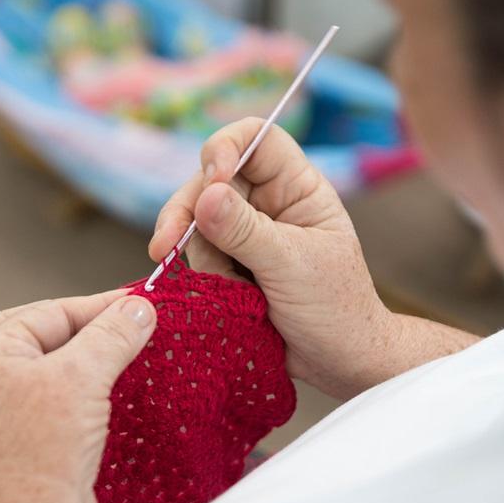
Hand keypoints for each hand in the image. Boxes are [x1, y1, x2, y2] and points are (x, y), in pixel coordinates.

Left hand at [0, 290, 156, 502]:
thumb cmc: (46, 448)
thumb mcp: (84, 376)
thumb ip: (114, 334)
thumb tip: (141, 307)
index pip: (48, 312)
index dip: (98, 306)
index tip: (140, 304)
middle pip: (42, 338)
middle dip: (86, 331)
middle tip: (128, 327)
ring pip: (49, 373)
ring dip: (87, 365)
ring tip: (127, 361)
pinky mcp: (18, 448)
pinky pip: (52, 406)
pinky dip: (82, 396)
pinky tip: (111, 400)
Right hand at [150, 118, 397, 398]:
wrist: (338, 362)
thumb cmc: (336, 310)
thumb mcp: (292, 266)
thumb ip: (247, 231)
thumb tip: (206, 195)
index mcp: (297, 188)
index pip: (257, 139)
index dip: (226, 147)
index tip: (213, 180)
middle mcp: (269, 204)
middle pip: (211, 181)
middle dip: (188, 213)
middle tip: (165, 246)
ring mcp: (246, 235)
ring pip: (196, 224)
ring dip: (200, 257)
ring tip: (228, 290)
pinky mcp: (230, 266)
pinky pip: (197, 257)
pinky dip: (200, 277)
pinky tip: (217, 298)